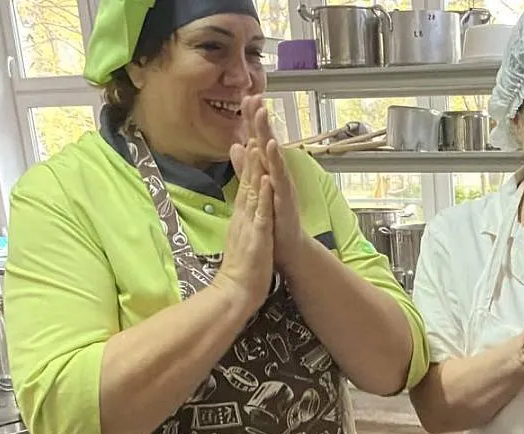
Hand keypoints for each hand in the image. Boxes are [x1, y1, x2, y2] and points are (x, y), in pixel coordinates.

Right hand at [215, 136, 273, 311]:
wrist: (235, 291)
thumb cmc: (242, 265)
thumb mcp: (243, 233)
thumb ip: (243, 215)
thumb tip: (243, 201)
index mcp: (242, 212)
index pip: (246, 178)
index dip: (250, 154)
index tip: (251, 128)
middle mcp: (243, 213)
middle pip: (247, 175)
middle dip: (250, 147)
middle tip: (249, 123)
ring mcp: (249, 222)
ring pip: (252, 189)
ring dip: (255, 165)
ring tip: (257, 139)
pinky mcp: (256, 235)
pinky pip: (260, 212)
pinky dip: (261, 195)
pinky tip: (264, 178)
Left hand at [243, 95, 307, 273]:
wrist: (287, 247)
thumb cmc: (274, 220)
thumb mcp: (255, 188)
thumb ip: (245, 167)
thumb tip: (236, 145)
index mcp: (267, 172)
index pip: (257, 142)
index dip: (252, 121)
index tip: (246, 98)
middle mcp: (276, 175)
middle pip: (266, 142)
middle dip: (260, 120)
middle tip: (255, 96)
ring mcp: (282, 185)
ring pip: (273, 155)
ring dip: (267, 133)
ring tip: (262, 114)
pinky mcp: (284, 197)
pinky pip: (278, 176)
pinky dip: (275, 160)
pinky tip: (271, 146)